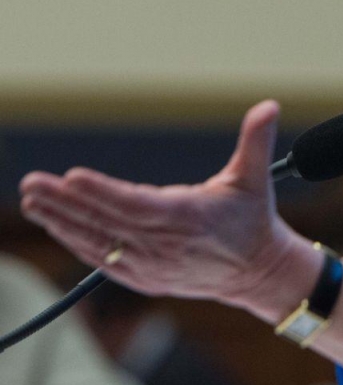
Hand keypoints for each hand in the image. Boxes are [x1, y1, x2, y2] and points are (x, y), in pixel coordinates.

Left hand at [19, 100, 297, 305]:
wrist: (258, 272)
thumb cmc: (254, 218)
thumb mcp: (257, 177)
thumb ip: (256, 140)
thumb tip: (269, 105)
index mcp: (190, 217)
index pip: (137, 205)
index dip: (103, 192)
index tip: (72, 177)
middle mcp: (166, 245)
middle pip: (107, 223)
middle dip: (66, 203)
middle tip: (32, 184)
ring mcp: (153, 266)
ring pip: (99, 243)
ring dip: (62, 222)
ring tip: (33, 201)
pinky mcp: (145, 278)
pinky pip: (103, 260)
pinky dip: (77, 242)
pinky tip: (55, 224)